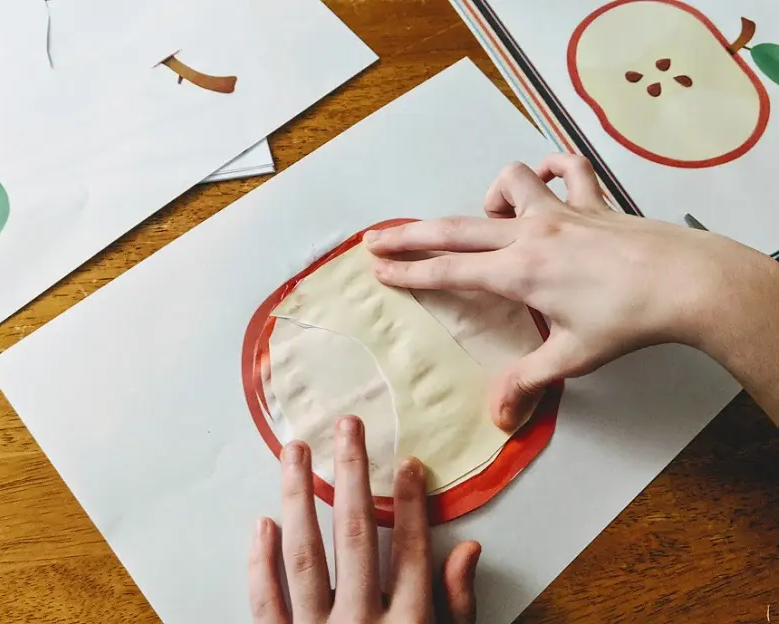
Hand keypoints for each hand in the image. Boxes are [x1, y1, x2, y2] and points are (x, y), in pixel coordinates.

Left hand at [249, 415, 481, 622]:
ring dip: (298, 498)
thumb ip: (458, 610)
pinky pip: (264, 605)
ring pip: (304, 557)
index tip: (408, 464)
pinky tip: (261, 523)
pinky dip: (260, 564)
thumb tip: (468, 547)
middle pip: (355, 537)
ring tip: (295, 451)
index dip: (411, 504)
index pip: (411, 551)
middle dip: (352, 476)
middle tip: (347, 426)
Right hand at [364, 153, 761, 428]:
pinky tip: (546, 179)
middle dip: (411, 234)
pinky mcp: (592, 203)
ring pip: (509, 183)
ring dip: (489, 197)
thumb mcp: (572, 358)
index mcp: (519, 274)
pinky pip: (568, 168)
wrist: (686, 283)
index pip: (448, 273)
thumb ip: (528, 382)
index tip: (378, 268)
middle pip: (456, 228)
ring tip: (490, 220)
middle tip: (378, 238)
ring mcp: (561, 213)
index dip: (408, 272)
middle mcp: (531, 235)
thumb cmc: (628, 320)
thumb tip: (496, 415)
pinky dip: (552, 167)